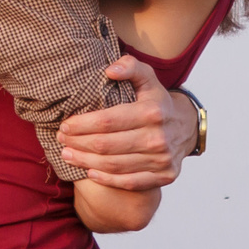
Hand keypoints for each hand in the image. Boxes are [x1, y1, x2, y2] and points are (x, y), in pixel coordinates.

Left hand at [56, 56, 190, 189]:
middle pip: (107, 145)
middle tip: (62, 140)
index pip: (108, 121)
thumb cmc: (157, 101)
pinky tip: (90, 172)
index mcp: (152, 112)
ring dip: (86, 161)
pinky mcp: (164, 176)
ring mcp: (162, 160)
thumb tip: (110, 70)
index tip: (65, 124)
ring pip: (114, 165)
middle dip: (79, 143)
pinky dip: (106, 179)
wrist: (186, 127)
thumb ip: (130, 67)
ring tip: (68, 154)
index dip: (82, 124)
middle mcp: (158, 138)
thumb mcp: (148, 78)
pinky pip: (129, 182)